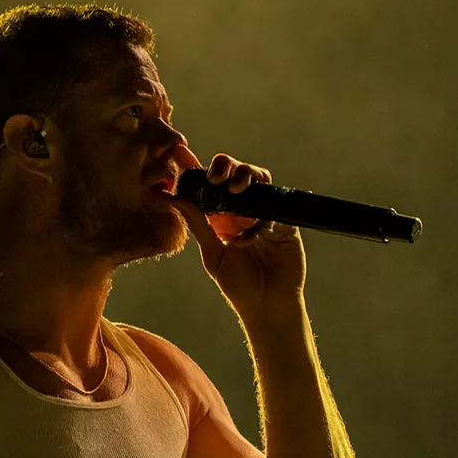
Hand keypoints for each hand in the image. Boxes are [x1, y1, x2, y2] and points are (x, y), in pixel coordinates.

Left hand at [171, 150, 306, 316]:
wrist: (267, 306)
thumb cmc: (238, 285)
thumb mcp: (212, 253)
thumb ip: (197, 223)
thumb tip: (172, 197)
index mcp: (222, 215)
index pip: (207, 184)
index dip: (194, 165)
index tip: (179, 150)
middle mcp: (243, 210)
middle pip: (236, 173)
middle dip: (225, 166)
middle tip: (215, 176)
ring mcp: (266, 214)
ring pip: (259, 180)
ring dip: (247, 177)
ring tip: (236, 190)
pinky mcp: (285, 223)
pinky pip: (275, 209)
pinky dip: (260, 219)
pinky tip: (249, 238)